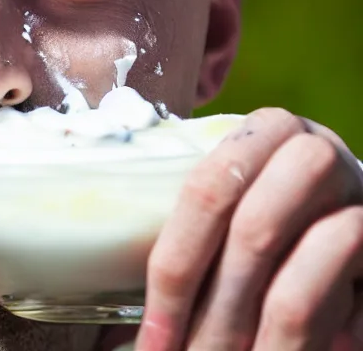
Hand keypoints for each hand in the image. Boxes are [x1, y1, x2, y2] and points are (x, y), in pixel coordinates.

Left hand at [136, 108, 362, 350]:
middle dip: (213, 315)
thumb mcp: (233, 188)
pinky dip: (306, 345)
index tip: (151, 338)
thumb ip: (196, 216)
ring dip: (253, 344)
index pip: (207, 192)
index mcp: (265, 130)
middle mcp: (314, 152)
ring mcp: (357, 195)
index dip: (175, 270)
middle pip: (252, 234)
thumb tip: (120, 317)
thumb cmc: (262, 196)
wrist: (332, 192)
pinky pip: (345, 311)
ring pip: (294, 288)